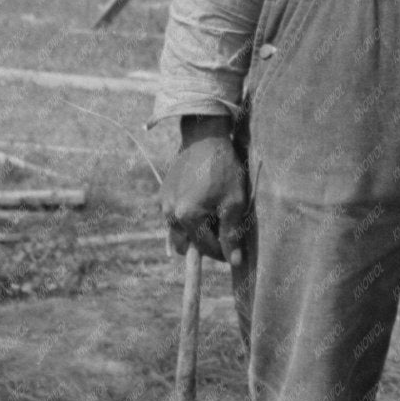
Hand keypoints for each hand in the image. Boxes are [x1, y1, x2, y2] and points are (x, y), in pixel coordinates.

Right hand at [161, 117, 248, 265]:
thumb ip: (231, 234)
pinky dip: (187, 219)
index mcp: (187, 217)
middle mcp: (169, 213)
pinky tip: (203, 204)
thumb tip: (234, 262)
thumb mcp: (234, 202)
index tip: (236, 252)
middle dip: (204, 244)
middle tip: (222, 233)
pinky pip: (174, 217)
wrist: (205, 138)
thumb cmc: (223, 169)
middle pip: (186, 245)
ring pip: (178, 232)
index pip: (205, 248)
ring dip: (194, 232)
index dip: (223, 253)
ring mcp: (163, 203)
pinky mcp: (163, 194)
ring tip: (213, 217)